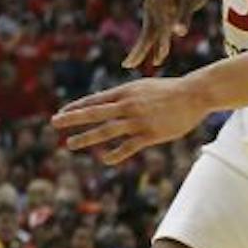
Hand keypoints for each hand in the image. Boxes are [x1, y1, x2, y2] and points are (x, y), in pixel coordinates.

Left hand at [52, 77, 211, 163]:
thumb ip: (123, 96)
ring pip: (107, 130)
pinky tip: (105, 160)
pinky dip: (117, 153)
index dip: (76, 107)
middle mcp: (127, 105)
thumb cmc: (166, 90)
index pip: (94, 100)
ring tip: (69, 144)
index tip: (61, 113)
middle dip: (72, 119)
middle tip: (53, 122)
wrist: (193, 94)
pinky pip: (130, 146)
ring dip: (87, 137)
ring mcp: (138, 120)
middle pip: (94, 113)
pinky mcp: (151, 134)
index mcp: (124, 92)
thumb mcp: (140, 87)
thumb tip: (106, 103)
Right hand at [125, 0, 214, 70]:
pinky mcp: (162, 13)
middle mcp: (152, 6)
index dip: (159, 44)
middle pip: (146, 32)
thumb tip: (179, 33)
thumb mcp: (191, 0)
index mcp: (155, 1)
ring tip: (143, 65)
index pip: (157, 28)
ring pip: (152, 34)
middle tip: (127, 65)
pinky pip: (158, 31)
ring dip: (150, 49)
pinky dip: (158, 44)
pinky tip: (159, 56)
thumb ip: (184, 17)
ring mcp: (156, 10)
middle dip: (139, 50)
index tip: (158, 60)